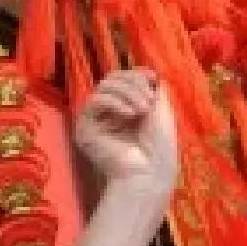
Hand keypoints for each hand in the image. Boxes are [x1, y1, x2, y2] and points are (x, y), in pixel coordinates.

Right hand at [75, 69, 177, 195]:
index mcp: (127, 108)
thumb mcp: (161, 110)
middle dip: (134, 83)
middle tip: (149, 101)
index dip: (136, 73)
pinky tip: (129, 114)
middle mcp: (110, 113)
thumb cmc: (160, 146)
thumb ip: (151, 89)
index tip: (153, 77)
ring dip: (127, 92)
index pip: (124, 79)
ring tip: (142, 109)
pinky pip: (94, 101)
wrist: (151, 172)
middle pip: (113, 79)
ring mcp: (97, 120)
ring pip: (104, 86)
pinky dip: (114, 101)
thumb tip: (147, 73)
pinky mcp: (85, 129)